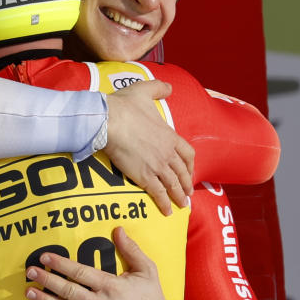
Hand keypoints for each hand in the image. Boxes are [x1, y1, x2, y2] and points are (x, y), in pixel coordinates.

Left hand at [24, 227, 172, 299]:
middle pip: (67, 290)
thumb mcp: (148, 271)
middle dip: (47, 280)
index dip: (61, 264)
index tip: (45, 257)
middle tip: (30, 272)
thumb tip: (118, 230)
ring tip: (29, 292)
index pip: (80, 272)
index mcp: (110, 286)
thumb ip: (131, 250)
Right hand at [104, 80, 193, 215]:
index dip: (190, 165)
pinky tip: (166, 211)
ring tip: (182, 205)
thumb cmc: (124, 105)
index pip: (187, 153)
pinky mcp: (144, 176)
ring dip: (179, 196)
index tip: (190, 171)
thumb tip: (168, 88)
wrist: (109, 120)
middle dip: (186, 184)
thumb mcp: (144, 90)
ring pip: (173, 185)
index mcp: (169, 135)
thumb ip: (158, 89)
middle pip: (182, 172)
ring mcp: (157, 165)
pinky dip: (164, 203)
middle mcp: (167, 152)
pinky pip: (158, 193)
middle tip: (188, 194)